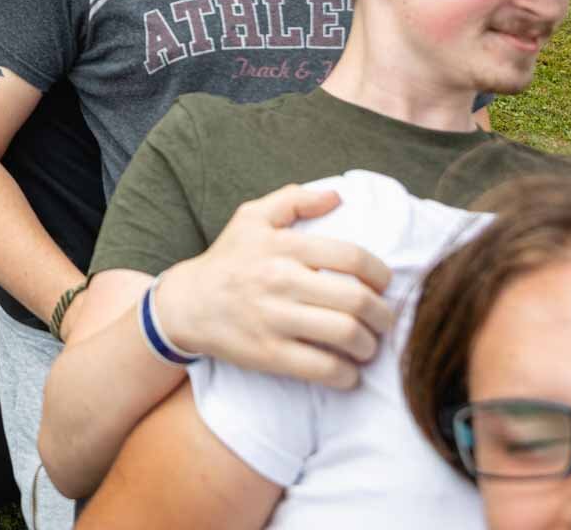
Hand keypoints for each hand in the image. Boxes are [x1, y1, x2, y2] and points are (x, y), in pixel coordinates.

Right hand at [154, 184, 393, 389]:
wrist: (186, 304)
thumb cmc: (227, 259)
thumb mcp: (252, 216)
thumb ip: (294, 199)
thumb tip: (337, 196)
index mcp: (284, 246)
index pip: (352, 258)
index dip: (380, 274)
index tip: (383, 285)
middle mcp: (281, 281)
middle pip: (357, 300)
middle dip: (383, 315)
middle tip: (383, 320)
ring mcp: (274, 320)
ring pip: (346, 335)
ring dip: (369, 346)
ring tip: (367, 346)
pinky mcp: (268, 354)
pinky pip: (323, 369)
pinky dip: (346, 375)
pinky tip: (347, 371)